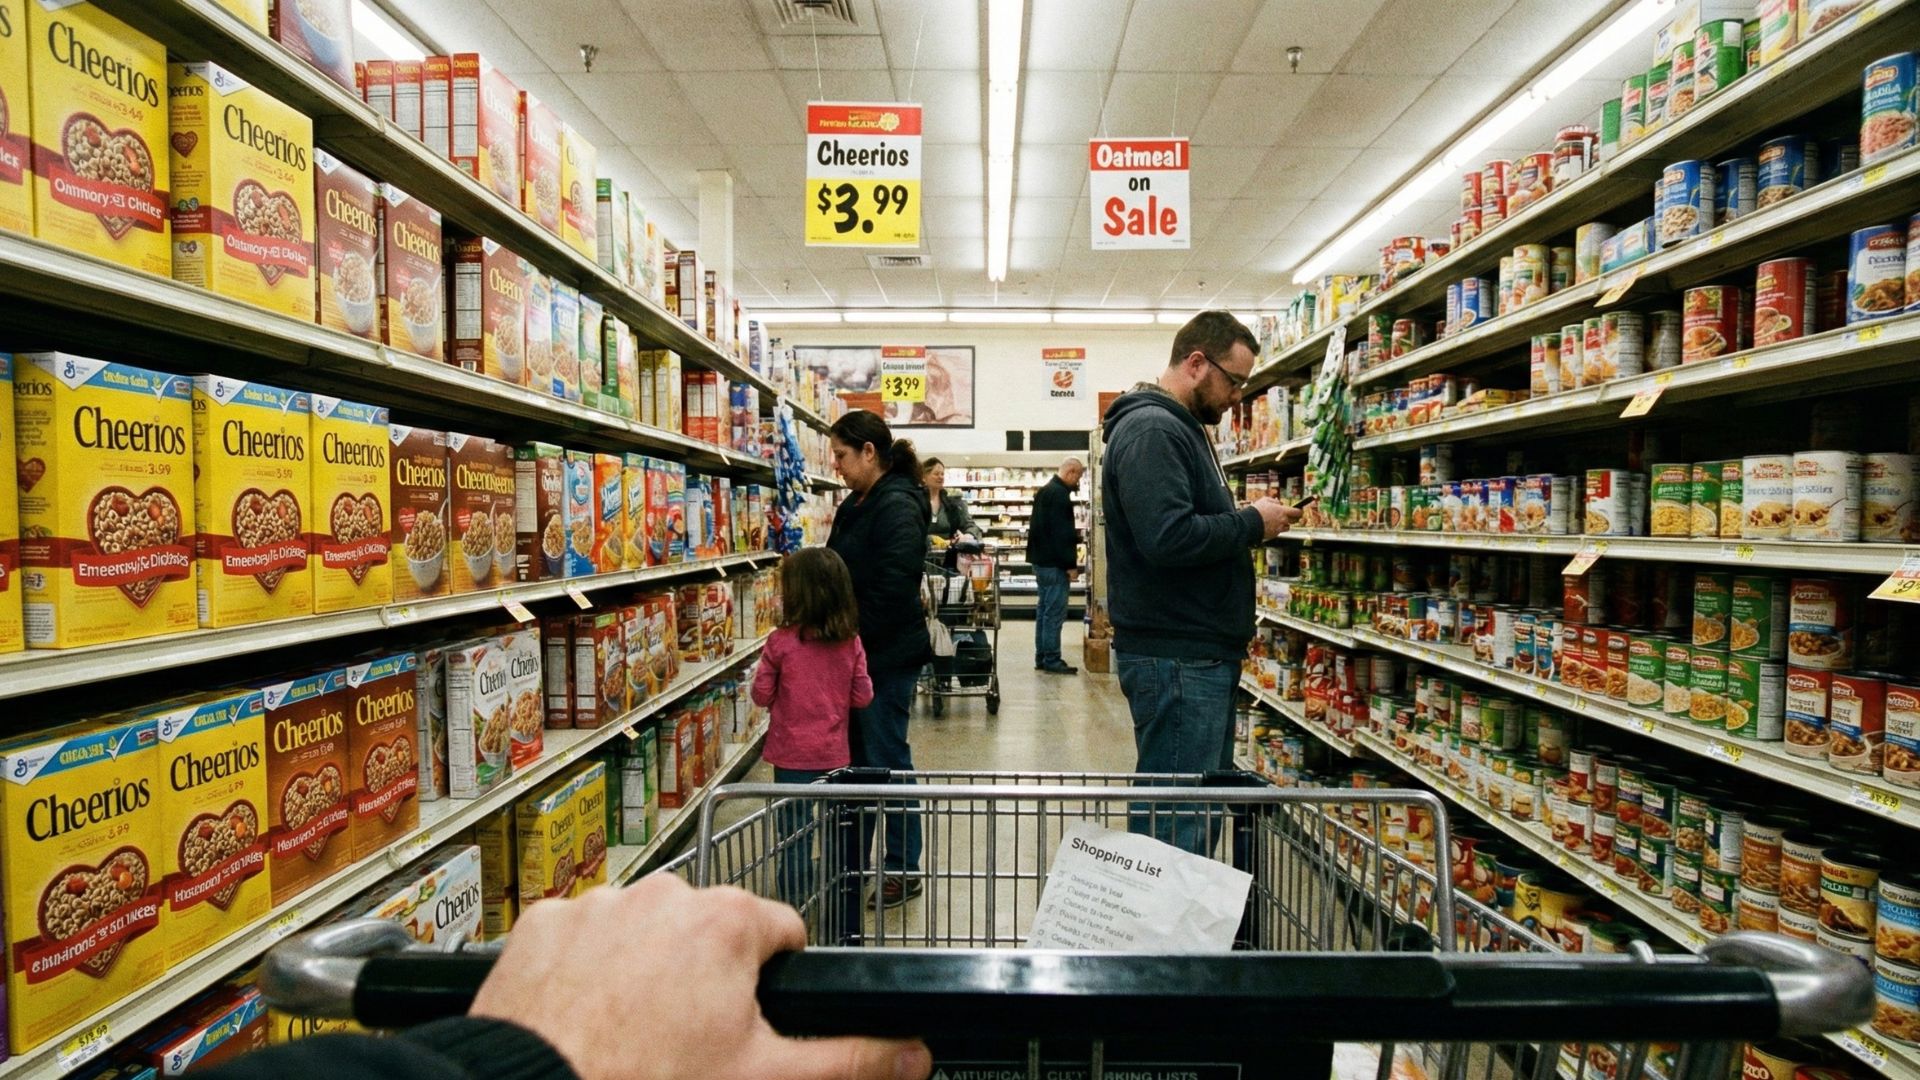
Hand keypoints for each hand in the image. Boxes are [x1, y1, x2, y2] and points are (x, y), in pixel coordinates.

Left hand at [471, 875, 931, 1079]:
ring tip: (629, 1032)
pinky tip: (583, 1016)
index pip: (782, 933)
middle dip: (706, 975)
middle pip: (709, 931)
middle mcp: (665, 893)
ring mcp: (598, 903)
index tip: (749, 1020)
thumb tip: (913, 1054)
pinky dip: (584, 970)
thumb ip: (849, 1060)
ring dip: (644, 968)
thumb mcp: (764, 1078)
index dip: (774, 981)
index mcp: (729, 920)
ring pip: (643, 932)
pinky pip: (579, 937)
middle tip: (685, 1039)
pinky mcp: (543, 923)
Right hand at [1251, 497, 1301, 539]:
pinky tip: (1270, 525)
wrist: (1249, 523)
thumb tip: (1279, 502)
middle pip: (1294, 520)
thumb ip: (1274, 501)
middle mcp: (1283, 520)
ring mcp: (1279, 528)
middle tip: (1289, 515)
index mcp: (1283, 511)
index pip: (1297, 512)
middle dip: (1293, 518)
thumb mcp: (1265, 500)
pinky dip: (1277, 529)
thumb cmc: (1257, 511)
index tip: (1299, 511)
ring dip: (1285, 524)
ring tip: (1277, 521)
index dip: (1299, 511)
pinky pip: (1279, 531)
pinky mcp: (1274, 534)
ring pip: (1287, 527)